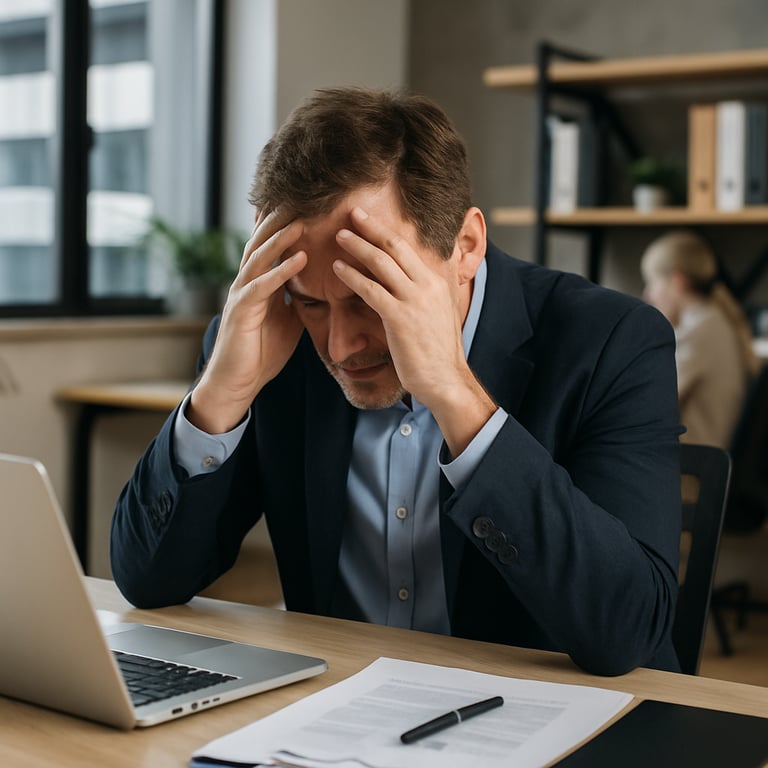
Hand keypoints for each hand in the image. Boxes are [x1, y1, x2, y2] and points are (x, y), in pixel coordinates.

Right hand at [188, 210, 306, 433]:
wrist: (240, 382)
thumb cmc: (262, 351)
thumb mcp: (287, 320)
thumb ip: (296, 299)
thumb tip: (318, 285)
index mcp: (258, 283)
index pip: (269, 246)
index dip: (282, 224)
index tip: (303, 203)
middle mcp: (246, 282)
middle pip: (260, 242)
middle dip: (278, 220)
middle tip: (299, 197)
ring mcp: (241, 295)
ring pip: (259, 258)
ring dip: (281, 239)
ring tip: (301, 221)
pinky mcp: (242, 312)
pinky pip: (263, 287)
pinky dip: (281, 271)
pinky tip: (300, 258)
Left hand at [332, 207, 495, 455]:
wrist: (445, 379)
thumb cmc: (438, 352)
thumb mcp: (440, 313)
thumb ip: (429, 293)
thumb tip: (420, 279)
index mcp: (436, 282)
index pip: (408, 248)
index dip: (385, 231)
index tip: (368, 219)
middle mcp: (427, 285)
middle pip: (395, 246)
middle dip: (371, 226)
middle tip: (352, 212)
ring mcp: (414, 300)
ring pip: (381, 262)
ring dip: (358, 245)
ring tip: (339, 235)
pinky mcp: (400, 318)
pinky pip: (371, 289)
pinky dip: (352, 275)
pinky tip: (337, 268)